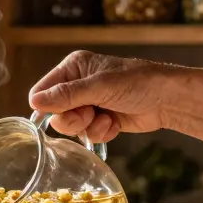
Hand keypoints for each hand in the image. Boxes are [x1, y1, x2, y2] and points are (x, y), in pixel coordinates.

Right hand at [28, 51, 173, 142]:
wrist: (168, 99)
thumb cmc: (137, 82)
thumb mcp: (99, 86)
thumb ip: (66, 95)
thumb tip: (34, 102)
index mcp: (73, 68)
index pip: (42, 90)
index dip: (47, 107)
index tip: (65, 112)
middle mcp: (77, 84)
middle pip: (55, 113)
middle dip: (73, 119)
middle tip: (89, 115)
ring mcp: (89, 103)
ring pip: (71, 126)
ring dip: (89, 127)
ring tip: (107, 118)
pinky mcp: (100, 119)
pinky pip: (87, 134)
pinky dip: (101, 132)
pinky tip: (115, 124)